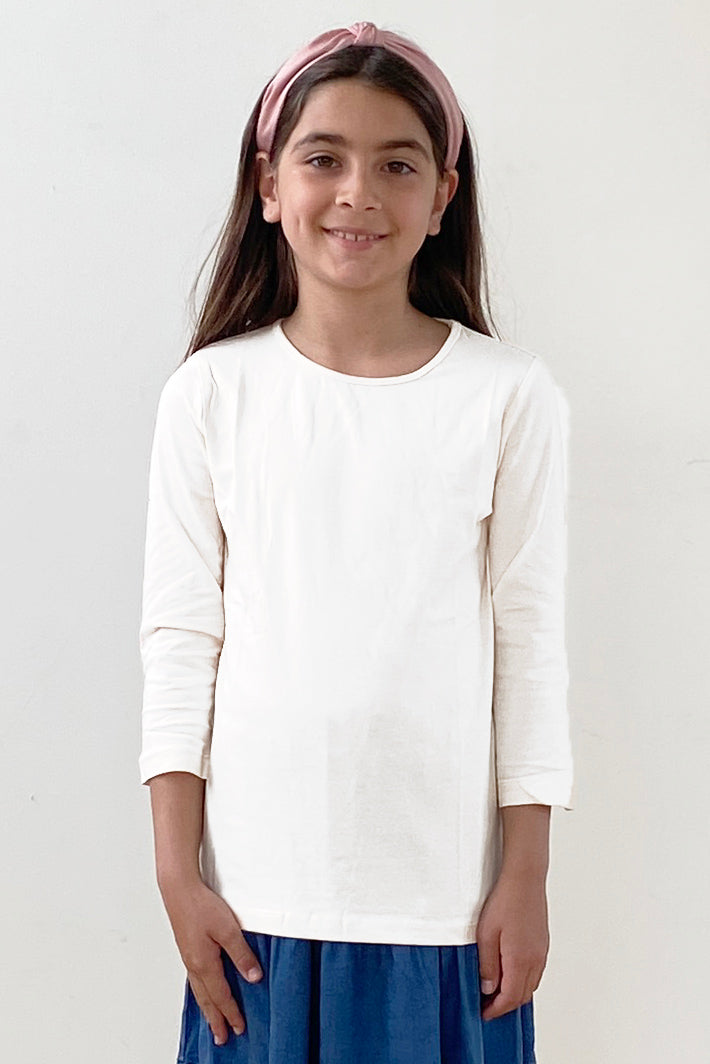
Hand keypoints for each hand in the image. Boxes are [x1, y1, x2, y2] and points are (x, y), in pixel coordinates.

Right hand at [159, 874, 263, 1045]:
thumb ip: (241, 954)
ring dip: (207, 1008)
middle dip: (216, 1019)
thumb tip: (253, 977)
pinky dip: (200, 992)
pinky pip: (194, 979)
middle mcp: (194, 964)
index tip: (239, 1028)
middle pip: (207, 999)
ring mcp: (188, 957)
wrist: (178, 889)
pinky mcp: (187, 948)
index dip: (232, 1013)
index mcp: (204, 963)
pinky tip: (203, 991)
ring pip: (199, 991)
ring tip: (212, 1022)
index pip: (221, 996)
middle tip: (221, 1038)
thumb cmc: (201, 905)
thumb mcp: (228, 929)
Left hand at [475, 870, 548, 1020]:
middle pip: (522, 996)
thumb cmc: (504, 901)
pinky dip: (524, 981)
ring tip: (497, 991)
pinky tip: (511, 974)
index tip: (484, 1013)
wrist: (525, 879)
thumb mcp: (486, 934)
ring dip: (515, 994)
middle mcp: (535, 960)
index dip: (496, 1010)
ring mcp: (541, 952)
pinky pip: (535, 972)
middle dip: (505, 1005)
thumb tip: (488, 989)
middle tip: (487, 1005)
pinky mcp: (543, 944)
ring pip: (531, 985)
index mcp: (520, 961)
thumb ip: (487, 965)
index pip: (509, 998)